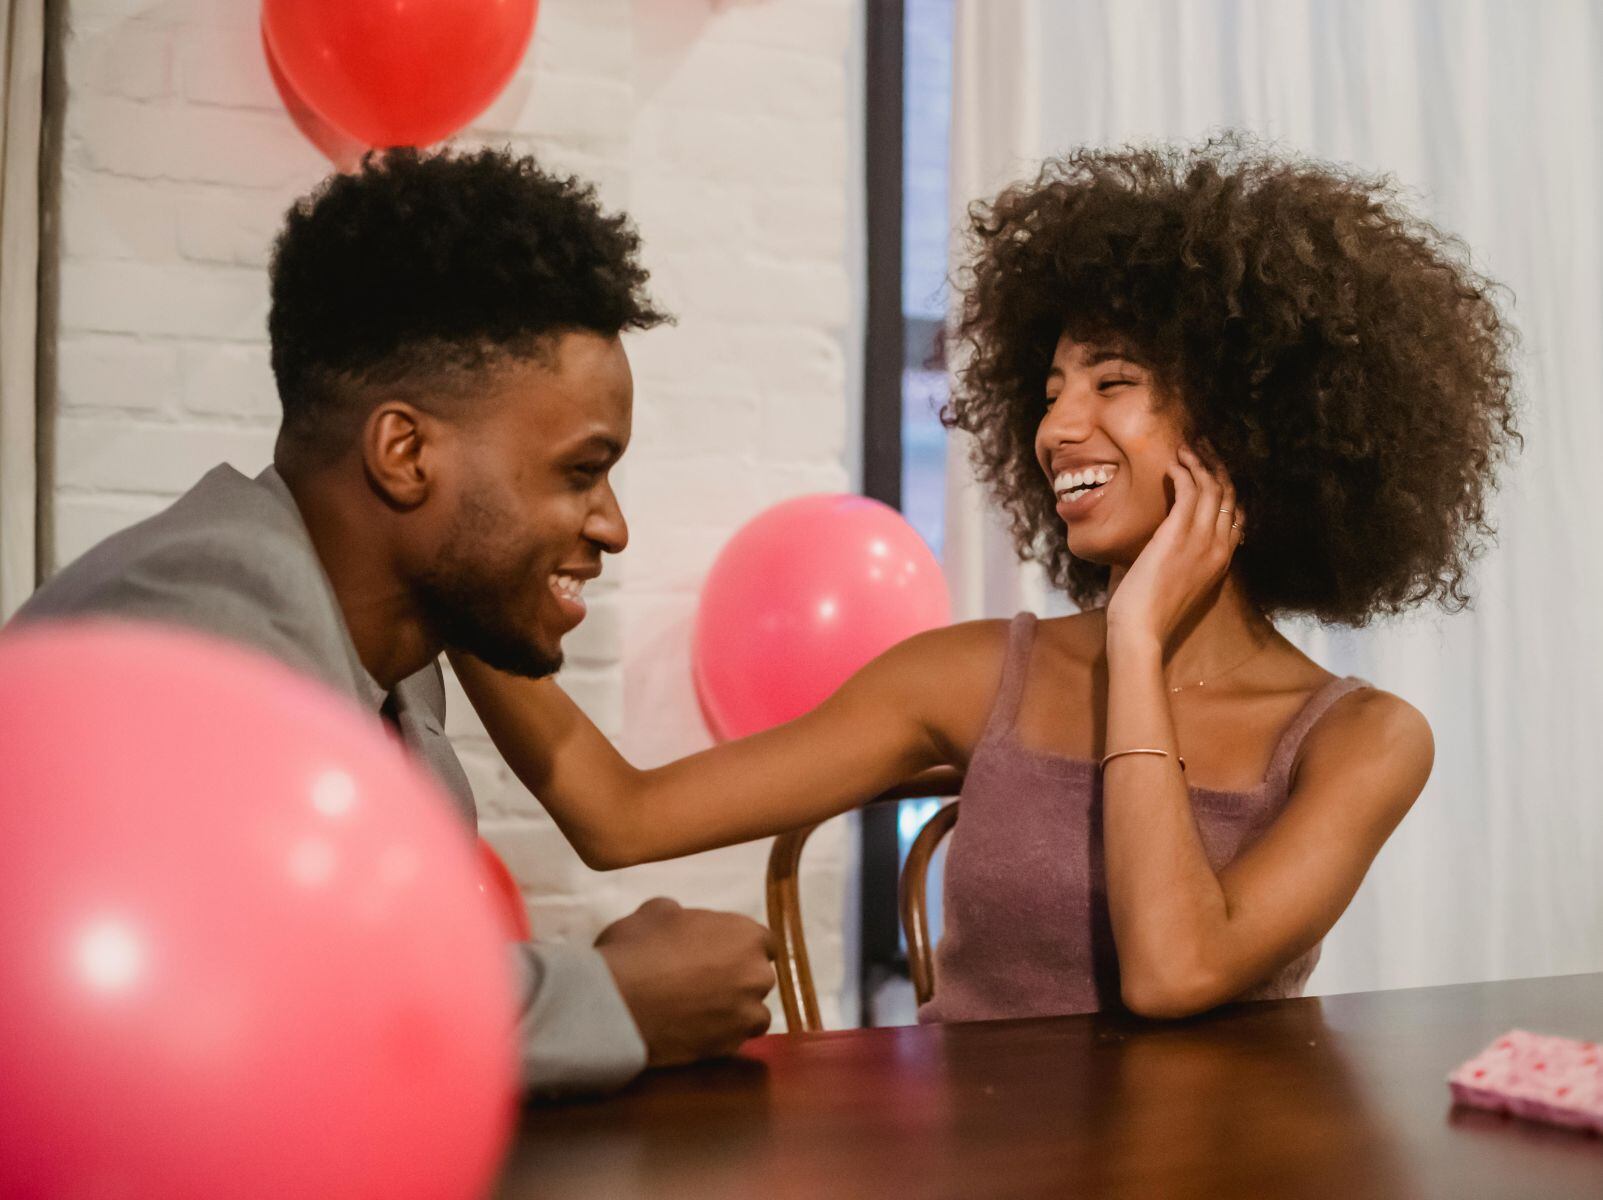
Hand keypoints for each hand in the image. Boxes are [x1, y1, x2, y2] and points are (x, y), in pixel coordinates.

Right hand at [594, 897, 775, 1067]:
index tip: (720, 955)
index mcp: (746, 934)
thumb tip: (680, 920)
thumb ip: (681, 915)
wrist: (619, 1005)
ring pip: (752, 1013)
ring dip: (733, 1012)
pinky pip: (734, 1041)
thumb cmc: (638, 949)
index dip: (740, 948)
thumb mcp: (655, 912)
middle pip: (758, 976)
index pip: (763, 942)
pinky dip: (720, 1037)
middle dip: (738, 979)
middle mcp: (757, 974)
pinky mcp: (730, 1047)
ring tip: (700, 1012)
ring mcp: (746, 1014)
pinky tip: (695, 1032)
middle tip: (703, 982)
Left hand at [1105, 445, 1244, 646]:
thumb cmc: (1151, 610)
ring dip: (1198, 463)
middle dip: (1216, 467)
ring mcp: (1202, 539)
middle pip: (1228, 495)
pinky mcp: (1178, 533)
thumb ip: (1183, 558)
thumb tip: (1166, 540)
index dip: (1226, 488)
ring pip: (1211, 487)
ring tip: (1184, 450)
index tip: (1211, 471)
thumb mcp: (1179, 581)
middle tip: (1201, 449)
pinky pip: (1189, 490)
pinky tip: (1172, 464)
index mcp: (1222, 560)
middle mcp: (1219, 546)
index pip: (1236, 514)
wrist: (1141, 629)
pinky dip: (1182, 472)